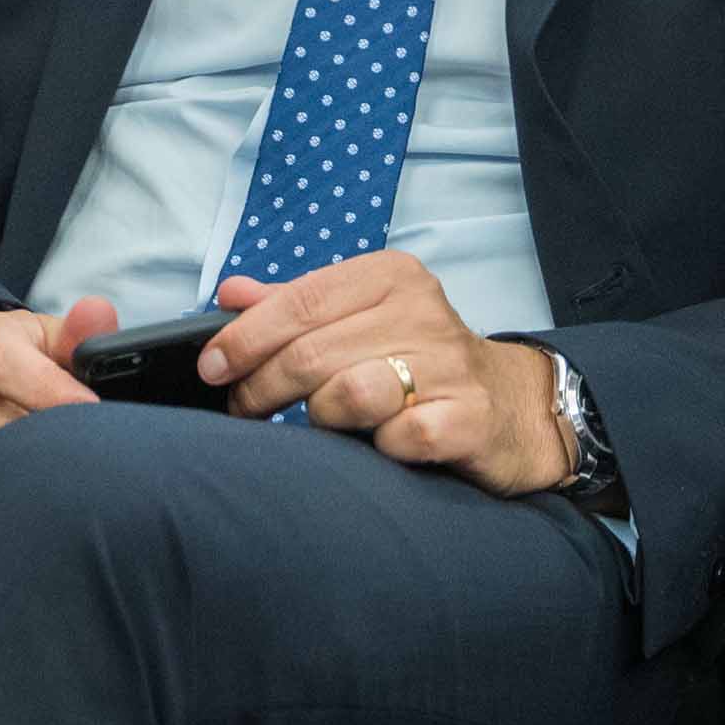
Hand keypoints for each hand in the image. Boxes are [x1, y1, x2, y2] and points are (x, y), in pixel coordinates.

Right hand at [0, 297, 114, 482]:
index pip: (4, 364)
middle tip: (90, 448)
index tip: (89, 407)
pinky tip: (28, 495)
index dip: (49, 389)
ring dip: (38, 476)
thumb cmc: (5, 365)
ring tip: (60, 468)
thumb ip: (77, 333)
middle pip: (9, 429)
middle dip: (56, 440)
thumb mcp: (38, 338)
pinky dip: (10, 503)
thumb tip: (99, 314)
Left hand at [206, 252, 573, 494]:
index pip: (302, 299)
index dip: (246, 337)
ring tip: (320, 422)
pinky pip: (398, 437)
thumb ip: (295, 305)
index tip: (212, 368)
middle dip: (262, 387)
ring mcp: (449, 365)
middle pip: (313, 352)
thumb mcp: (361, 318)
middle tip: (244, 409)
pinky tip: (378, 446)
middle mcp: (423, 311)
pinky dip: (376, 447)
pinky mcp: (470, 417)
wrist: (512, 406)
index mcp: (391, 276)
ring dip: (319, 416)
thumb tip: (230, 294)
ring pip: (349, 393)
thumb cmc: (420, 360)